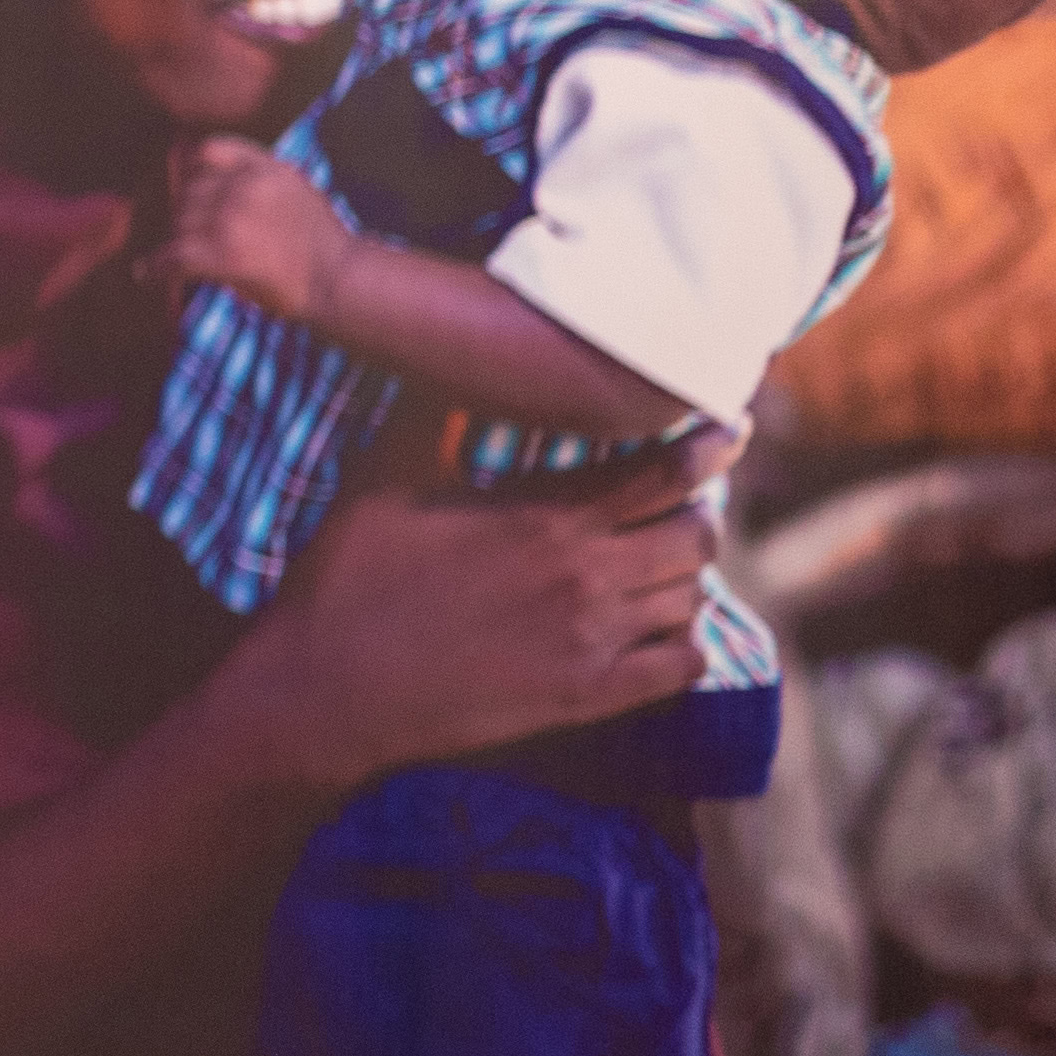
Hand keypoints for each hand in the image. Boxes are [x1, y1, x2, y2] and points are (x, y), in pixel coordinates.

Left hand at [166, 136, 352, 318]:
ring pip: (179, 223)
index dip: (193, 168)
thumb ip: (257, 173)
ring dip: (177, 241)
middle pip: (188, 191)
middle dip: (187, 214)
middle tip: (193, 237)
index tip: (190, 186)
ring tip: (180, 258)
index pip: (209, 149)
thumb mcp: (295, 187)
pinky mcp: (222, 255)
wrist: (340, 279)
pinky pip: (171, 258)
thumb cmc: (320, 239)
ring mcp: (231, 220)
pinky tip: (147, 274)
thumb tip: (204, 161)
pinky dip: (156, 268)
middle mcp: (244, 187)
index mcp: (263, 167)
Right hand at [237, 447, 718, 787]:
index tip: (727, 432)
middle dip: (696, 513)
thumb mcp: (381, 484)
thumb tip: (453, 357)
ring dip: (685, 576)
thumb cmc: (347, 581)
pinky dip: (684, 643)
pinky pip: (683, 667)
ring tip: (658, 565)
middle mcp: (584, 576)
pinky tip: (659, 630)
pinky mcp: (589, 698)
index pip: (661, 472)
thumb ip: (432, 420)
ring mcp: (593, 642)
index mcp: (541, 516)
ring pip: (693, 598)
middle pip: (695, 535)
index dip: (707, 448)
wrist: (327, 690)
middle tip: (673, 507)